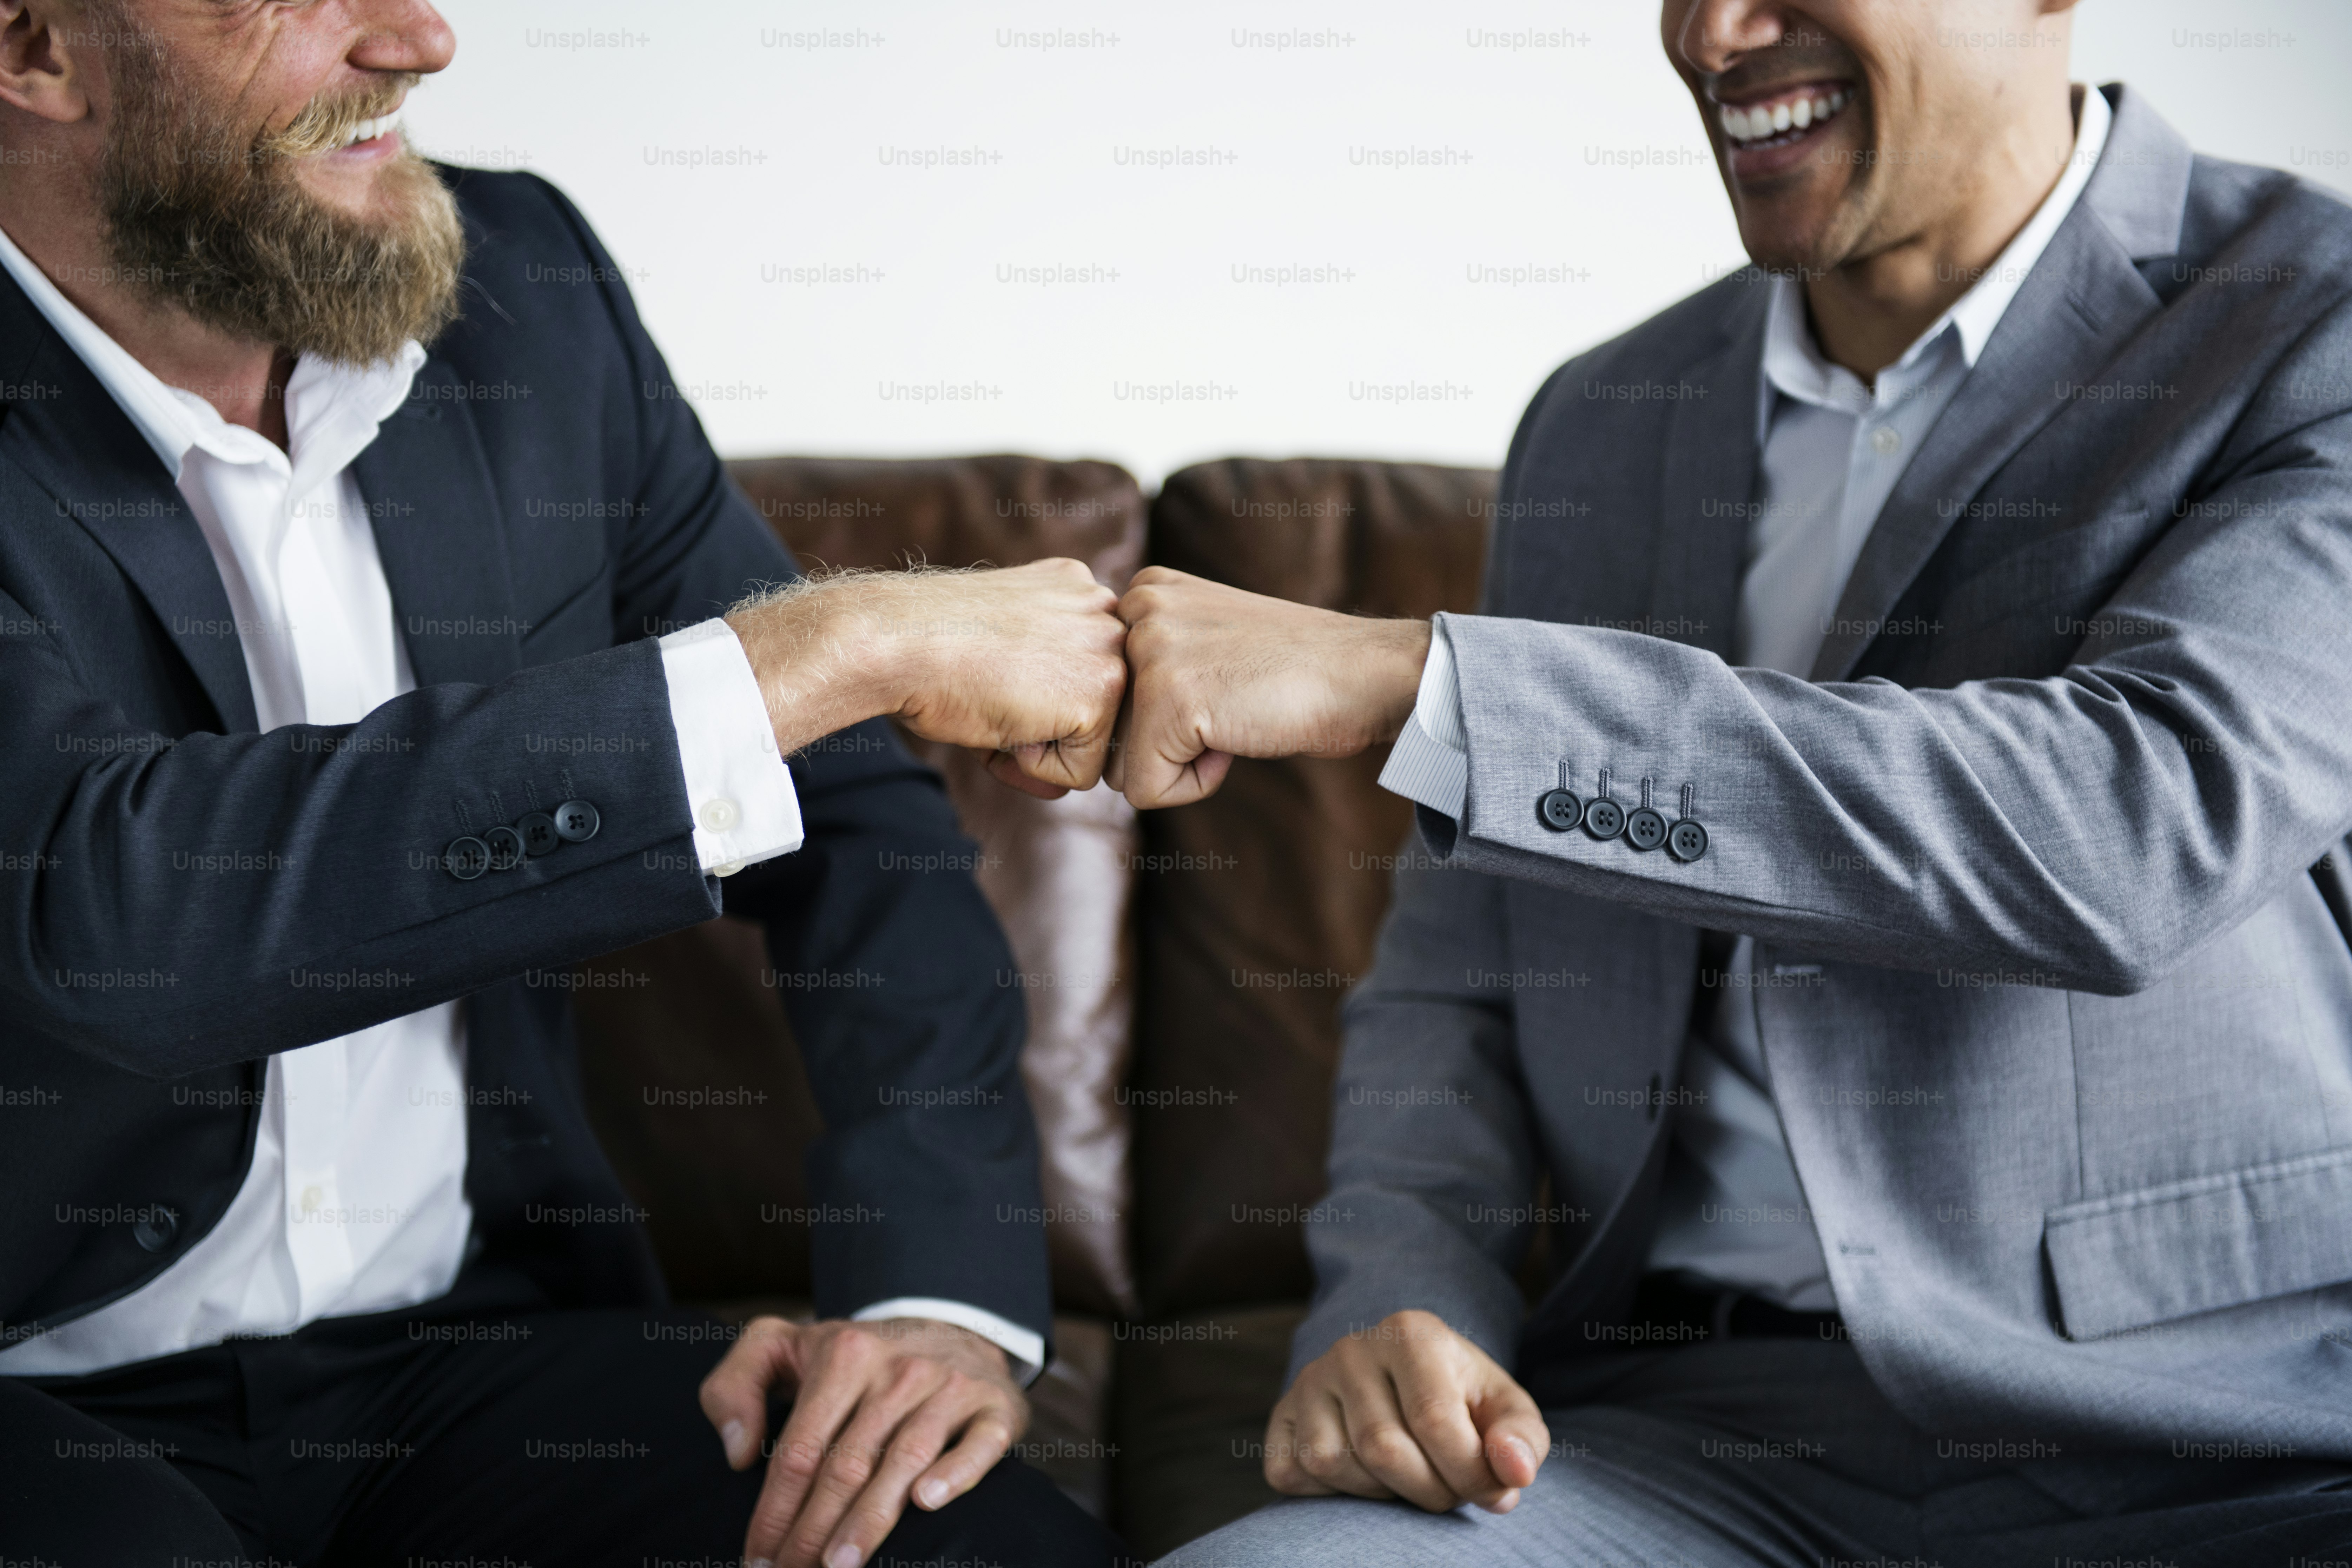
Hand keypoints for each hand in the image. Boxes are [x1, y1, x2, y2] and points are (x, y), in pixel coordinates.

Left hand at [700, 1316, 1027, 1567]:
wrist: (952, 1327)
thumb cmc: (853, 1358)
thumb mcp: (781, 1346)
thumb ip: (733, 1385)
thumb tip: (738, 1453)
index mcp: (844, 1355)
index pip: (801, 1448)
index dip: (774, 1510)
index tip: (756, 1558)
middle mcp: (899, 1370)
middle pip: (847, 1463)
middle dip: (814, 1531)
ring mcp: (950, 1387)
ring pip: (904, 1460)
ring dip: (870, 1519)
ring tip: (839, 1566)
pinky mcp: (994, 1407)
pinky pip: (978, 1444)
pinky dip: (955, 1473)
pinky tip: (926, 1502)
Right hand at [727, 559, 1126, 796]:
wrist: (898, 641)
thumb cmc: (930, 651)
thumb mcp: (1000, 664)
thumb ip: (1043, 704)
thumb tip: (1064, 786)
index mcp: (1078, 592)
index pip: (1084, 677)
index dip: (1040, 704)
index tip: (994, 683)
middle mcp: (1105, 610)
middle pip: (1096, 711)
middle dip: (1045, 731)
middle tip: (990, 699)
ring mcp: (1111, 647)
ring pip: (1092, 744)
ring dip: (1039, 746)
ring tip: (996, 707)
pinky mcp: (1103, 689)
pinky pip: (1081, 773)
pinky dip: (1034, 767)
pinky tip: (1001, 721)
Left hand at [1109, 566, 1431, 808]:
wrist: (1366, 673)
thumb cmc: (1295, 670)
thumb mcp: (1208, 639)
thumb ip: (1155, 657)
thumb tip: (1100, 726)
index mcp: (1145, 590)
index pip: (1108, 693)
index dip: (1163, 716)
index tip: (1223, 688)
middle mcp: (1136, 609)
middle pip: (1106, 730)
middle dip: (1164, 742)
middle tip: (1232, 705)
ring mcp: (1149, 651)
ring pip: (1120, 764)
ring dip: (1180, 762)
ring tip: (1236, 717)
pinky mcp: (1167, 700)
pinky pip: (1146, 789)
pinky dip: (1196, 784)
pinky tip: (1240, 735)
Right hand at [1265, 1309, 1547, 1513]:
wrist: (1405, 1381)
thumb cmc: (1462, 1401)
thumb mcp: (1504, 1409)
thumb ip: (1522, 1439)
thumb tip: (1513, 1472)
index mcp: (1411, 1332)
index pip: (1435, 1421)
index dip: (1468, 1475)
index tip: (1493, 1493)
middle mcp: (1351, 1348)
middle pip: (1382, 1448)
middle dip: (1427, 1490)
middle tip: (1447, 1489)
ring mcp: (1309, 1379)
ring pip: (1331, 1462)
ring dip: (1379, 1492)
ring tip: (1405, 1475)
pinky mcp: (1280, 1413)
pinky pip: (1290, 1471)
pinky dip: (1328, 1493)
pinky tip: (1361, 1475)